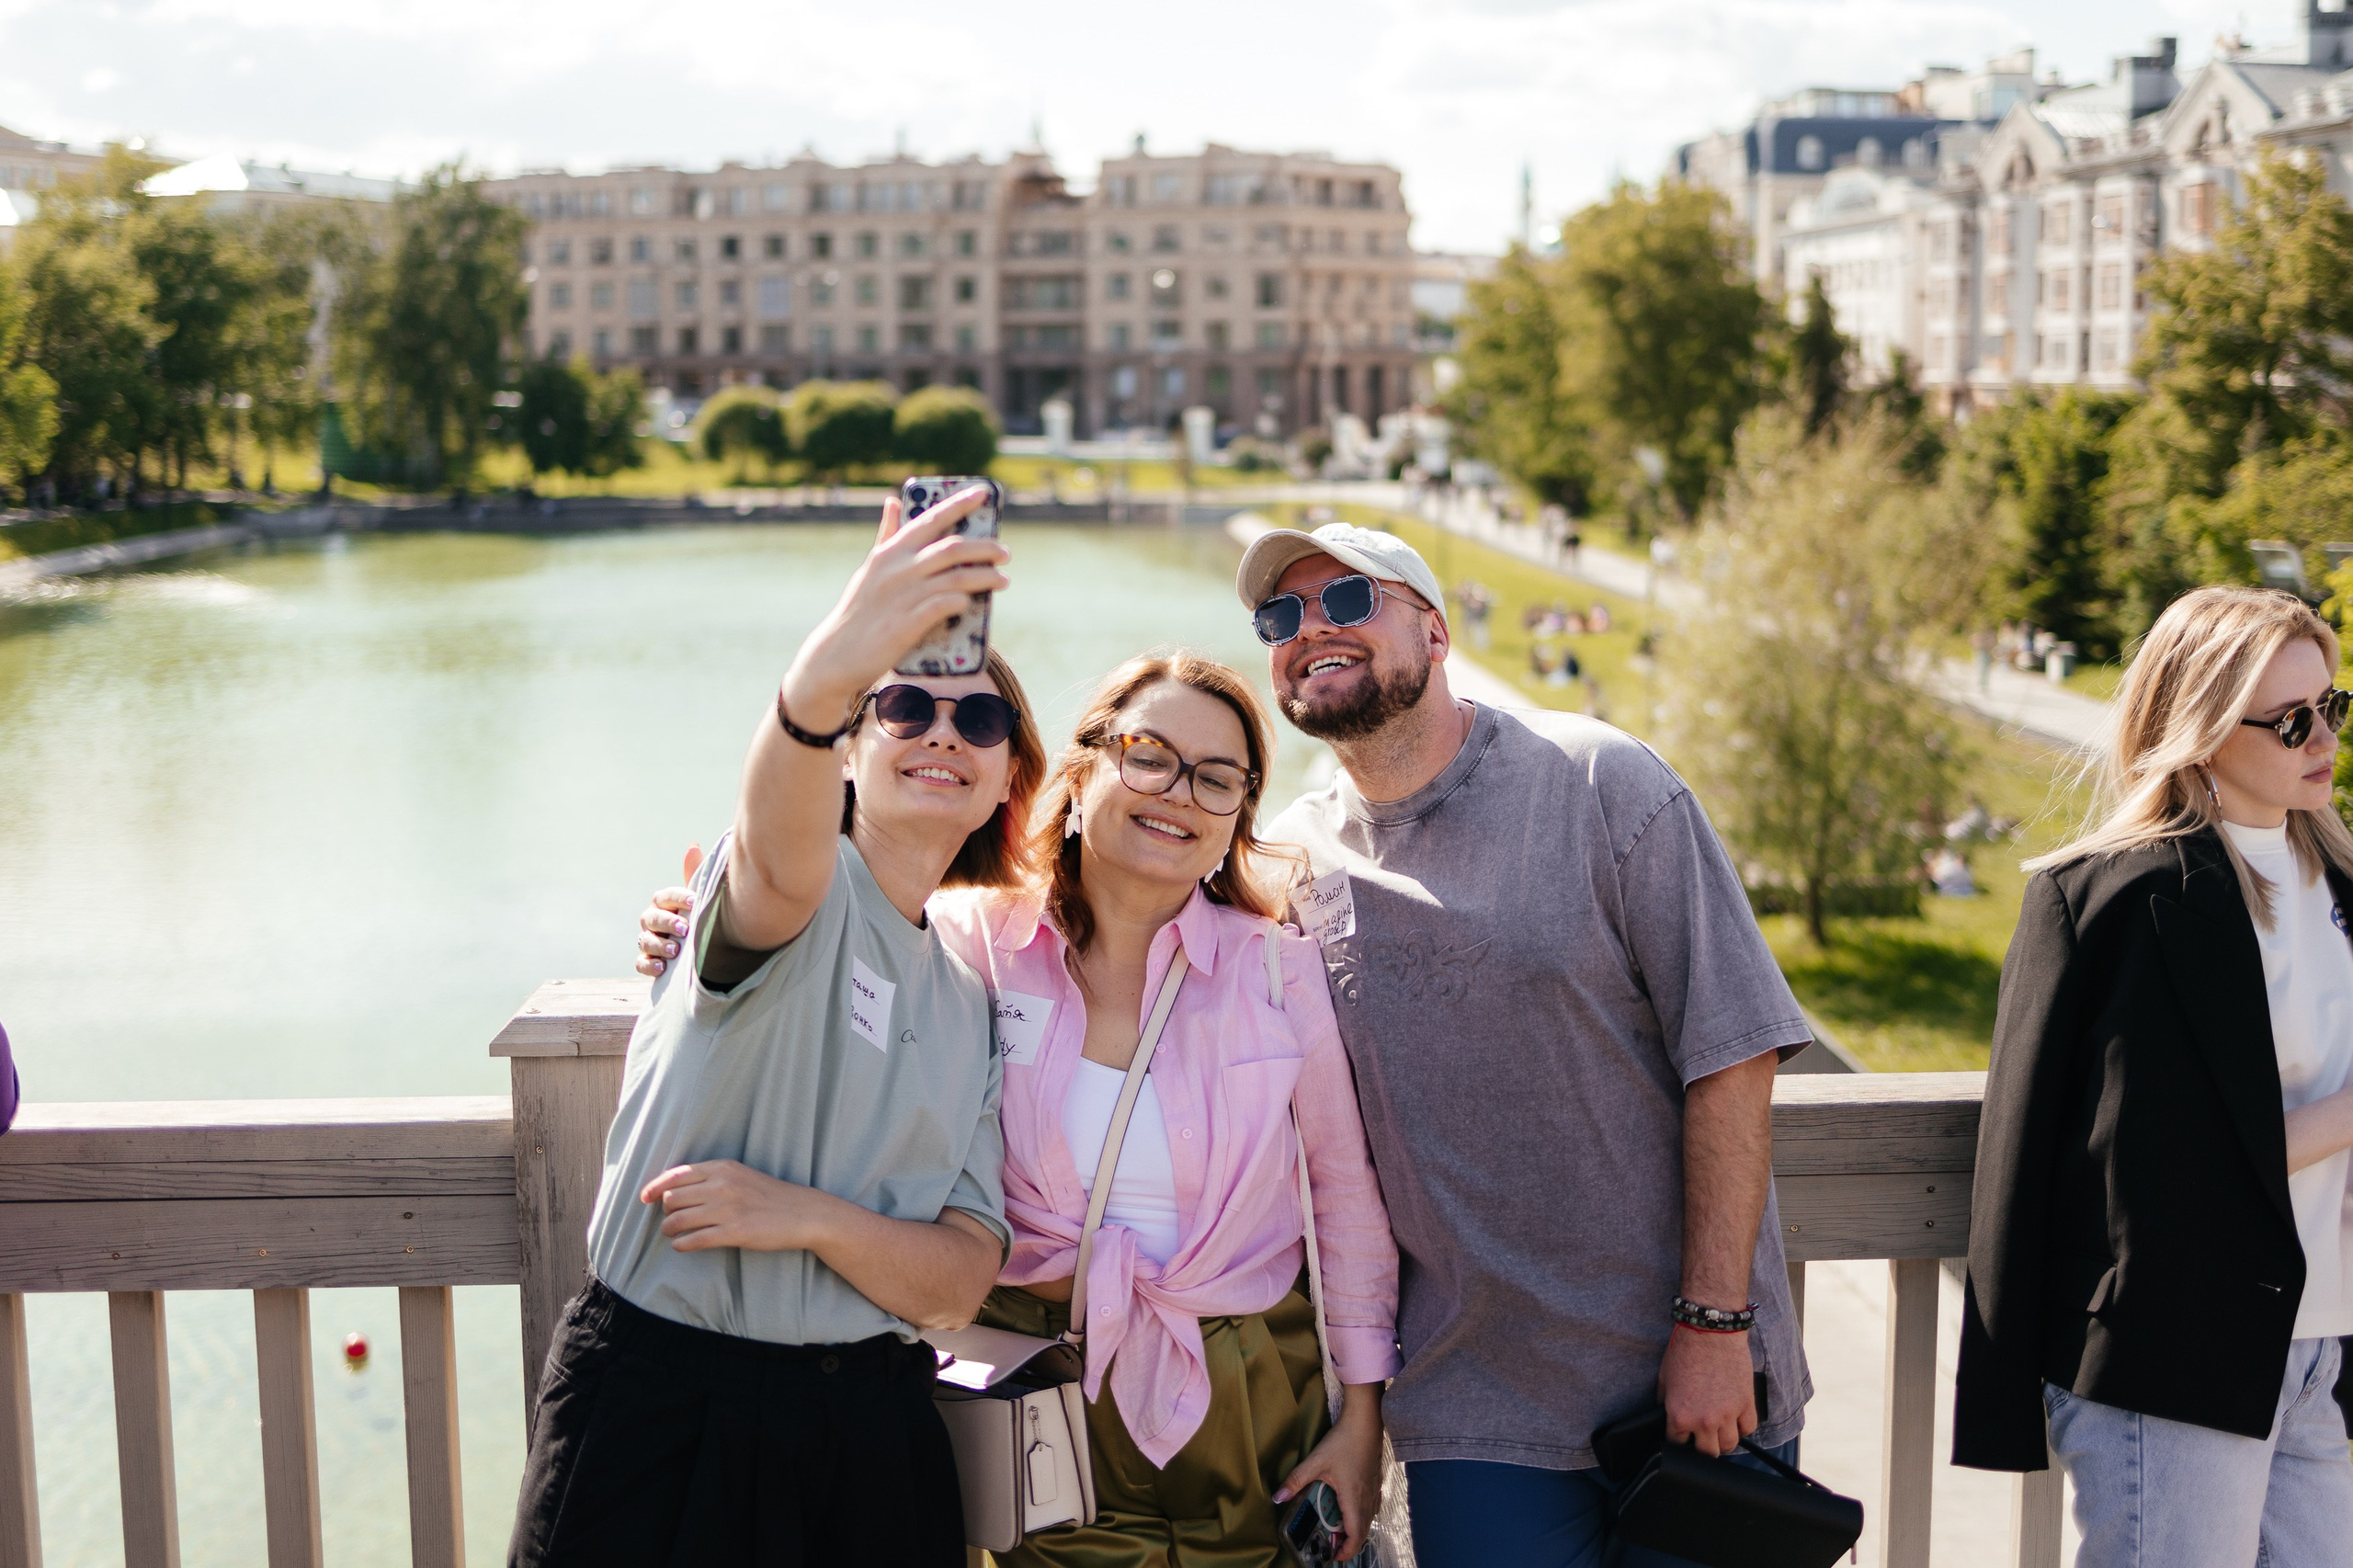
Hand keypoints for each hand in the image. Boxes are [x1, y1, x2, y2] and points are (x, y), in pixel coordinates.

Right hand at [635, 844, 703, 977]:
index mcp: (664, 902)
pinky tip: (662, 967)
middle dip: (667, 923)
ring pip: (646, 941)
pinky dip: (649, 965)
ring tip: (675, 950)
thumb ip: (694, 875)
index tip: (694, 901)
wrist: (701, 949)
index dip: (679, 898)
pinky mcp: (648, 961)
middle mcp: (652, 920)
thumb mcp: (697, 899)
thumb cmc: (697, 917)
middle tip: (685, 928)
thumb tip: (692, 846)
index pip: (666, 896)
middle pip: (653, 918)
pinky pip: (641, 963)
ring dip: (659, 945)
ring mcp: (648, 940)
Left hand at [640, 1159, 832, 1252]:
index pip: (676, 1175)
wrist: (802, 1212)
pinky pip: (695, 1240)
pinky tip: (682, 1246)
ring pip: (679, 1220)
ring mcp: (728, 1210)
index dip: (654, 1187)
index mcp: (722, 1168)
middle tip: (669, 1220)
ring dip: (670, 1229)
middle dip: (665, 1211)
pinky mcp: (735, 1233)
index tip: (644, 1198)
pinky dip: (682, 1244)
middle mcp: (722, 1186)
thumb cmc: (769, 1195)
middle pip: (673, 1198)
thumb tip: (676, 1189)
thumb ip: (711, 1178)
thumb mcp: (740, 1175)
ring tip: (673, 1233)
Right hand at [780, 487, 1007, 726]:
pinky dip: (963, 601)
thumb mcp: (870, 568)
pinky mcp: (908, 624)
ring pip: (957, 577)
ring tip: (1004, 580)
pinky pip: (946, 605)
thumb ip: (887, 535)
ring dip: (986, 576)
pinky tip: (971, 603)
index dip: (959, 503)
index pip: (931, 519)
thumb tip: (893, 500)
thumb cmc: (858, 611)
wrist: (837, 654)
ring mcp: (904, 595)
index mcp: (890, 552)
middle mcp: (898, 568)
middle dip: (985, 547)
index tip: (984, 493)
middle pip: (953, 548)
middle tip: (1005, 553)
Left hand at [1273, 1386, 1383, 1559]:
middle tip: (1332, 1543)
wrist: (1366, 1420)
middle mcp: (1368, 1498)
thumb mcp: (1316, 1461)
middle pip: (1363, 1531)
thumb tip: (1277, 1497)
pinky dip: (1361, 1514)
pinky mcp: (1375, 1480)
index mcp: (1354, 1499)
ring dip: (1355, 1528)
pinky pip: (1372, 1506)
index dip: (1347, 1550)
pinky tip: (1350, 1505)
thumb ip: (1296, 1480)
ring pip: (1369, 1519)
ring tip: (1338, 1527)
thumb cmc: (1343, 1441)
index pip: (1356, 1535)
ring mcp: (1374, 1489)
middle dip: (1348, 1542)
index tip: (1334, 1555)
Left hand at [1659, 1326, 1756, 1456]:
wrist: (1710, 1332)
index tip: (1682, 1437)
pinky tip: (1735, 1420)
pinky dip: (1742, 1427)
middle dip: (1702, 1447)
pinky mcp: (1746, 1404)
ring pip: (1729, 1446)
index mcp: (1679, 1416)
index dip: (1678, 1441)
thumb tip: (1665, 1416)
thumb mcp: (1664, 1378)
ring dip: (1723, 1440)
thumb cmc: (1684, 1351)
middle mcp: (1704, 1421)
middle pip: (1707, 1453)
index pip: (1677, 1445)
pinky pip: (1748, 1429)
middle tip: (1702, 1437)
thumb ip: (1665, 1403)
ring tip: (1719, 1431)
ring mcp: (1728, 1415)